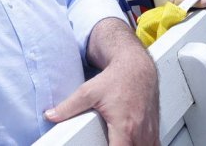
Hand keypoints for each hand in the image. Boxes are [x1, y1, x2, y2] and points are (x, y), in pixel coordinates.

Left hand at [45, 18, 159, 145]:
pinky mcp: (154, 129)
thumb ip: (69, 106)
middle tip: (106, 141)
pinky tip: (134, 144)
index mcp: (125, 127)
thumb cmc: (119, 78)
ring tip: (117, 141)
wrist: (136, 67)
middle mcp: (140, 132)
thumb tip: (51, 115)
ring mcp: (150, 132)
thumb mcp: (89, 91)